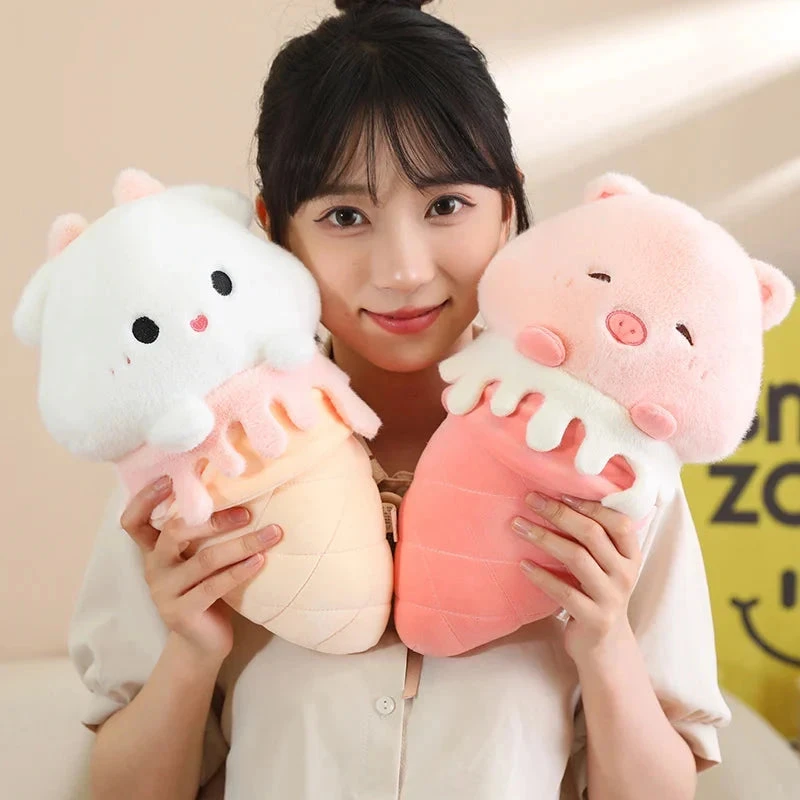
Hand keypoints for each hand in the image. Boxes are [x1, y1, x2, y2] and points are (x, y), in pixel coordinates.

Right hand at [120, 476, 282, 664]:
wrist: (202, 642)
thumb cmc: (205, 587)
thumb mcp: (196, 557)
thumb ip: (199, 531)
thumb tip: (235, 487)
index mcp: (153, 550)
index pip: (134, 521)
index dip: (145, 498)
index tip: (171, 477)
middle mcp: (153, 568)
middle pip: (175, 533)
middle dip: (213, 519)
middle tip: (248, 513)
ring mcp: (164, 592)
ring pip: (204, 559)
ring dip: (243, 543)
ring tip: (273, 533)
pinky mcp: (181, 613)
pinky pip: (214, 586)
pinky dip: (240, 570)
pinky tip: (260, 560)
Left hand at [512, 492, 640, 664]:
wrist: (605, 645)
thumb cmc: (597, 591)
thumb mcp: (605, 564)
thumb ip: (594, 538)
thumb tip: (555, 498)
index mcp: (630, 555)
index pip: (619, 522)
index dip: (590, 505)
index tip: (559, 492)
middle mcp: (625, 574)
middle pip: (593, 535)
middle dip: (559, 513)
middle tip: (530, 499)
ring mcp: (611, 597)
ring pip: (576, 558)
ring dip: (544, 538)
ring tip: (518, 526)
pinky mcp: (594, 619)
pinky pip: (564, 592)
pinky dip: (542, 576)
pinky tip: (523, 564)